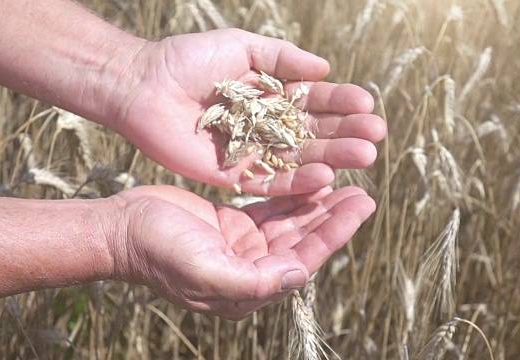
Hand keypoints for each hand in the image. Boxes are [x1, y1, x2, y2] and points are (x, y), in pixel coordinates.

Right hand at [108, 185, 374, 319]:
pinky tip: (311, 180)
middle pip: (303, 241)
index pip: (303, 260)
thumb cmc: (157, 252)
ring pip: (290, 224)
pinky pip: (271, 209)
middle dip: (334, 218)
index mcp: (249, 289)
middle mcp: (252, 270)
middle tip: (364, 191)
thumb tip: (300, 274)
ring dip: (317, 204)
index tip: (361, 205)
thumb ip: (253, 281)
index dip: (334, 233)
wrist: (122, 229)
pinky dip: (291, 196)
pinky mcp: (233, 224)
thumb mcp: (204, 271)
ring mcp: (244, 246)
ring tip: (346, 182)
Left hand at [115, 29, 385, 195]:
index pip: (313, 102)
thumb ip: (283, 58)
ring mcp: (251, 152)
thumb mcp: (242, 47)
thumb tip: (325, 68)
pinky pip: (270, 180)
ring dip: (332, 158)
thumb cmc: (189, 59)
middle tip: (376, 136)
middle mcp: (265, 127)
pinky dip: (297, 180)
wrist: (143, 85)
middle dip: (345, 133)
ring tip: (365, 156)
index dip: (340, 103)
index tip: (367, 104)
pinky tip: (326, 176)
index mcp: (269, 96)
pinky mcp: (233, 175)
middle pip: (312, 133)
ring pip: (298, 158)